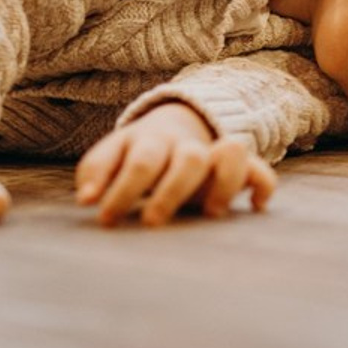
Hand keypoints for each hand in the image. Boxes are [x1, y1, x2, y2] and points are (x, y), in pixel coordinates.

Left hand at [75, 103, 276, 226]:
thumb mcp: (112, 155)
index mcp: (151, 142)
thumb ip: (97, 173)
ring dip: (224, 183)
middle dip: (173, 193)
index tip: (106, 219)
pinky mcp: (238, 167)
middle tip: (152, 223)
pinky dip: (261, 187)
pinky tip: (254, 207)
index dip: (124, 190)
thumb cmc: (136, 154)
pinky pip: (260, 170)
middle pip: (189, 159)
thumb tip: (86, 199)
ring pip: (232, 152)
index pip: (141, 161)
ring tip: (210, 214)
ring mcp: (214, 153)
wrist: (174, 125)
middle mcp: (186, 145)